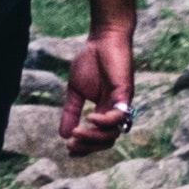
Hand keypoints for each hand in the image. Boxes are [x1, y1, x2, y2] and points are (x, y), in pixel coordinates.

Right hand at [57, 23, 134, 150]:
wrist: (102, 39)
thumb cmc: (91, 61)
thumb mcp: (75, 90)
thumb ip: (71, 112)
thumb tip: (63, 135)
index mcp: (105, 112)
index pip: (98, 138)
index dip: (85, 147)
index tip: (68, 149)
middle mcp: (116, 112)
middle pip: (107, 141)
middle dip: (89, 146)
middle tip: (72, 145)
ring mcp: (122, 104)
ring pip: (113, 133)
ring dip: (94, 137)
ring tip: (77, 133)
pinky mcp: (125, 93)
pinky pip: (118, 115)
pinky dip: (104, 121)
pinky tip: (90, 118)